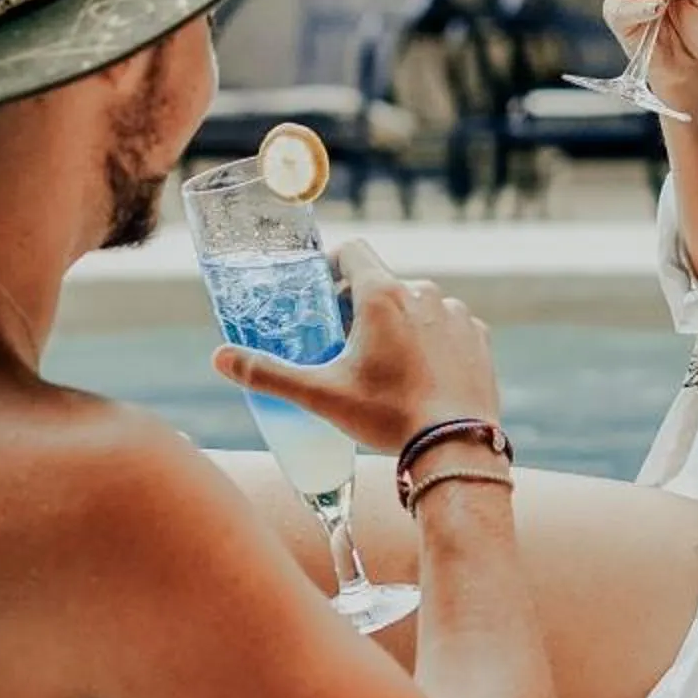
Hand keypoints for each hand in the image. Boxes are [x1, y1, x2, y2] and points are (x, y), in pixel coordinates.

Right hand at [212, 240, 498, 453]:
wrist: (456, 446)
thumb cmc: (388, 416)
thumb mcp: (321, 396)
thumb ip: (268, 374)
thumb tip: (219, 357)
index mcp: (383, 295)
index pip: (352, 251)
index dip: (332, 267)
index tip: (321, 297)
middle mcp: (423, 292)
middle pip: (382, 283)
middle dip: (359, 306)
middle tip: (342, 345)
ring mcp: (456, 313)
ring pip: (416, 305)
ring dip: (398, 324)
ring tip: (384, 366)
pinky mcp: (479, 337)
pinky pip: (446, 326)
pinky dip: (430, 341)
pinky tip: (420, 375)